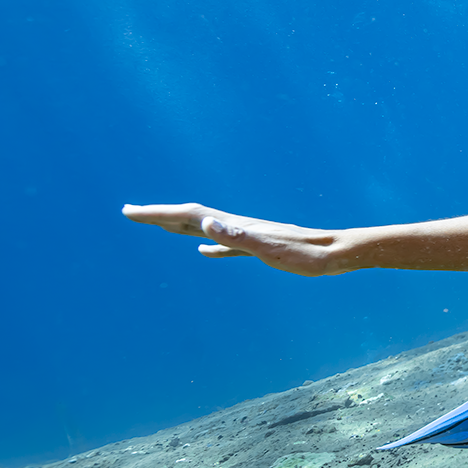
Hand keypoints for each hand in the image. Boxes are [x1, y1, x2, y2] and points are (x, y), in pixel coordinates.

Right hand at [121, 202, 348, 275]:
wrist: (337, 252)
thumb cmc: (307, 255)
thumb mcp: (270, 249)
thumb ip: (238, 238)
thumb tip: (206, 224)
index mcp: (237, 227)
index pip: (190, 216)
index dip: (158, 213)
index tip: (130, 212)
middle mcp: (240, 227)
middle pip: (192, 217)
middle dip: (159, 215)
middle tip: (130, 213)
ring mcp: (249, 236)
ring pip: (206, 228)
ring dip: (180, 225)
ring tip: (159, 225)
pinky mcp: (261, 248)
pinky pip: (226, 245)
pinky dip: (210, 245)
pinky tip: (204, 250)